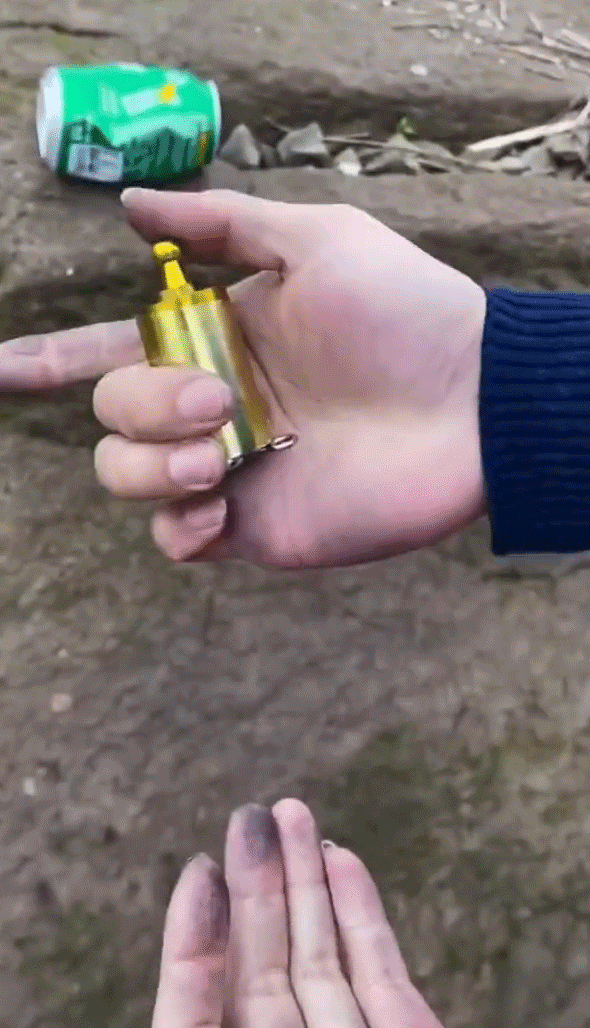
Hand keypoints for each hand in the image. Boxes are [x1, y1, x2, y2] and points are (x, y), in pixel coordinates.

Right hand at [0, 188, 485, 567]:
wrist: (469, 402)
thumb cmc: (403, 312)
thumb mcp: (315, 240)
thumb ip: (222, 224)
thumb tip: (130, 208)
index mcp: (215, 341)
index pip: (109, 351)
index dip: (47, 358)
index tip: (0, 369)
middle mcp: (211, 406)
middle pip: (110, 413)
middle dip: (145, 406)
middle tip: (219, 399)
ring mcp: (229, 471)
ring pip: (126, 477)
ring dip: (154, 464)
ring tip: (220, 454)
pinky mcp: (255, 529)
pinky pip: (174, 541)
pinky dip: (180, 525)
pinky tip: (224, 505)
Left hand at [152, 799, 442, 1027]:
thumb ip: (190, 1002)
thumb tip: (201, 887)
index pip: (200, 1001)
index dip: (197, 936)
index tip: (202, 865)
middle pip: (266, 962)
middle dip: (262, 883)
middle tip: (255, 813)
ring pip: (321, 953)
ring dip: (309, 878)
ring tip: (293, 812)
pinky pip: (381, 972)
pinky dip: (362, 912)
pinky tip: (342, 857)